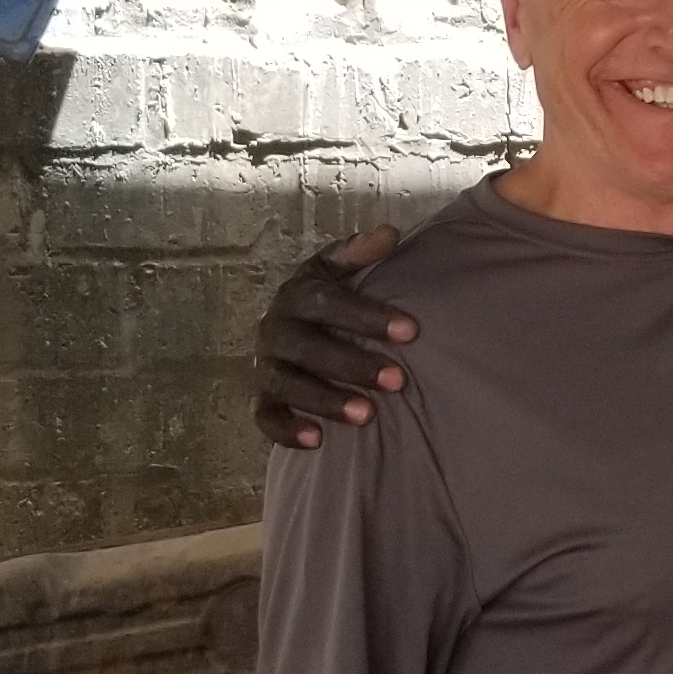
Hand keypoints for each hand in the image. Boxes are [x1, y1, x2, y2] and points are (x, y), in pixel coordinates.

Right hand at [254, 228, 416, 448]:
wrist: (292, 329)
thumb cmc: (326, 301)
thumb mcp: (338, 270)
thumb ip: (359, 252)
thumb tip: (390, 233)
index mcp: (297, 294)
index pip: (329, 303)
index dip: (368, 316)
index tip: (411, 331)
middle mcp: (275, 329)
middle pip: (308, 348)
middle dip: (353, 365)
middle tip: (398, 381)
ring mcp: (265, 365)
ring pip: (287, 384)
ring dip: (326, 399)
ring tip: (368, 414)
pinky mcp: (261, 399)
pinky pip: (265, 417)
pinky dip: (287, 429)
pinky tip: (318, 440)